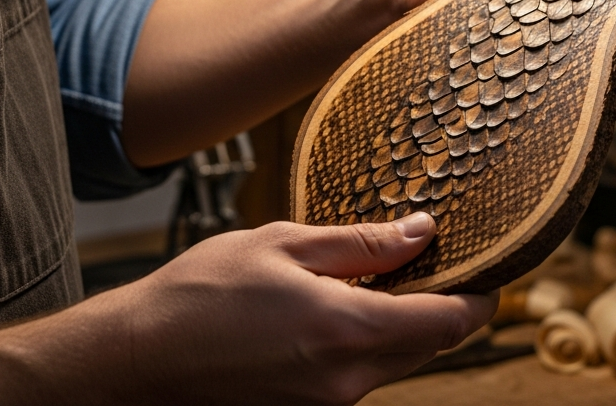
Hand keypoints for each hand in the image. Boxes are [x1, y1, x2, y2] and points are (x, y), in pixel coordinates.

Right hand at [0, 213, 493, 405]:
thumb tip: (421, 232)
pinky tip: (326, 315)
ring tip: (366, 280)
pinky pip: (355, 379)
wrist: (129, 365)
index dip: (480, 295)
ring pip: (392, 364)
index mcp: (349, 332)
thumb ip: (360, 244)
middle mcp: (347, 384)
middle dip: (438, 307)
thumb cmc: (195, 297)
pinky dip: (359, 347)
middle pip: (428, 347)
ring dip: (395, 327)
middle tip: (427, 262)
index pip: (451, 323)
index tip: (487, 269)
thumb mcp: (280, 246)